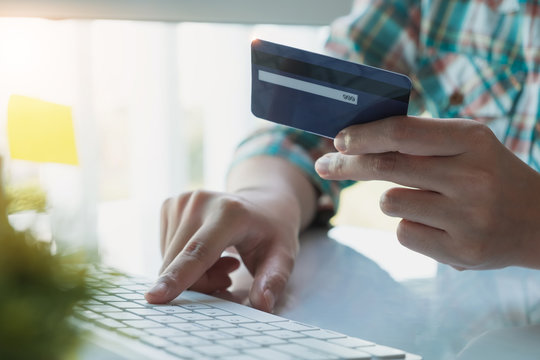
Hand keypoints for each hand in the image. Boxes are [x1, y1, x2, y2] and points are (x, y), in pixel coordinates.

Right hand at [144, 189, 301, 311]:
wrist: (262, 202)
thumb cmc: (272, 231)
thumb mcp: (284, 255)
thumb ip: (273, 279)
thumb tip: (262, 305)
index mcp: (230, 212)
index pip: (199, 252)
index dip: (177, 276)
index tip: (154, 297)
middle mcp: (201, 201)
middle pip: (181, 263)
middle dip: (201, 284)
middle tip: (229, 276)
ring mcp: (182, 200)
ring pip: (170, 261)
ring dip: (193, 274)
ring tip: (223, 261)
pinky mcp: (169, 205)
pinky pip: (166, 252)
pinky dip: (184, 262)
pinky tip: (207, 252)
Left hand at [315, 116, 539, 269]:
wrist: (538, 222)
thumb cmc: (489, 175)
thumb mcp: (466, 145)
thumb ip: (418, 140)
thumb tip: (354, 141)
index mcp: (472, 140)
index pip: (402, 132)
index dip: (363, 135)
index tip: (338, 140)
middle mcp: (472, 177)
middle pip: (386, 167)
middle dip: (347, 164)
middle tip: (326, 165)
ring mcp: (468, 218)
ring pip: (390, 202)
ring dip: (393, 199)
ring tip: (427, 200)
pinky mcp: (462, 252)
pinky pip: (403, 233)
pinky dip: (410, 226)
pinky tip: (439, 226)